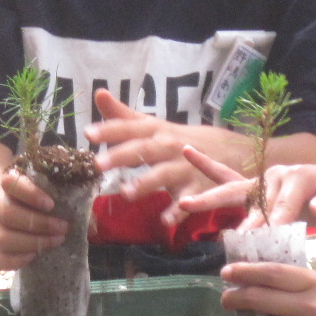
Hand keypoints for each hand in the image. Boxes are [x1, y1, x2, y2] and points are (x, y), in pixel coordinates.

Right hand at [0, 167, 67, 271]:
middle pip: (8, 214)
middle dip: (38, 224)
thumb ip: (73, 201)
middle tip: (62, 228)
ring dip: (32, 243)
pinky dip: (16, 261)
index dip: (29, 194)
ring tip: (55, 242)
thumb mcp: (52, 192)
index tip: (51, 204)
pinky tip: (34, 257)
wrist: (11, 209)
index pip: (11, 183)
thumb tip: (94, 215)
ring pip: (3, 238)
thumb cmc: (37, 200)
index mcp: (9, 183)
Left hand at [84, 89, 233, 222]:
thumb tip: (99, 93)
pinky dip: (178, 212)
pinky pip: (186, 202)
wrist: (227, 151)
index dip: (109, 130)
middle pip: (143, 149)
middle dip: (121, 155)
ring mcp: (183, 168)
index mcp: (154, 131)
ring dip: (146, 183)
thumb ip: (122, 115)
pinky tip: (165, 221)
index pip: (129, 128)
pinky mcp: (196, 189)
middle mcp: (168, 147)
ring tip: (125, 193)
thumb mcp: (151, 125)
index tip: (88, 133)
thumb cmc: (176, 139)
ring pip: (163, 175)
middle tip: (98, 164)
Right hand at [182, 157, 315, 229]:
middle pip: (252, 196)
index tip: (267, 237)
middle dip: (234, 211)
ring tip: (184, 202)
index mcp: (298, 177)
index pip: (284, 204)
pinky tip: (188, 153)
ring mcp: (262, 181)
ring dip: (209, 197)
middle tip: (227, 229)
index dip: (277, 221)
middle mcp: (274, 176)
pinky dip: (208, 168)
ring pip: (232, 189)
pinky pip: (227, 180)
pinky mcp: (255, 189)